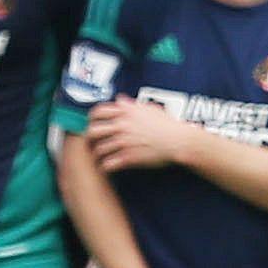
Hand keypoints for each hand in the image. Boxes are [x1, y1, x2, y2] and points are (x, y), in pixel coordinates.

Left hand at [86, 97, 203, 173]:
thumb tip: (120, 100)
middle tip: (92, 142)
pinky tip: (106, 167)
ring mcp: (124, 142)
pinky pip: (109, 163)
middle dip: (90, 137)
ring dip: (97, 154)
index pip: (98, 112)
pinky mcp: (128, 157)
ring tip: (99, 156)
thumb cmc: (167, 125)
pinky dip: (105, 166)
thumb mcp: (149, 108)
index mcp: (125, 113)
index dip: (92, 118)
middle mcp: (122, 126)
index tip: (92, 123)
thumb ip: (131, 104)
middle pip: (93, 131)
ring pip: (99, 149)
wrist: (178, 141)